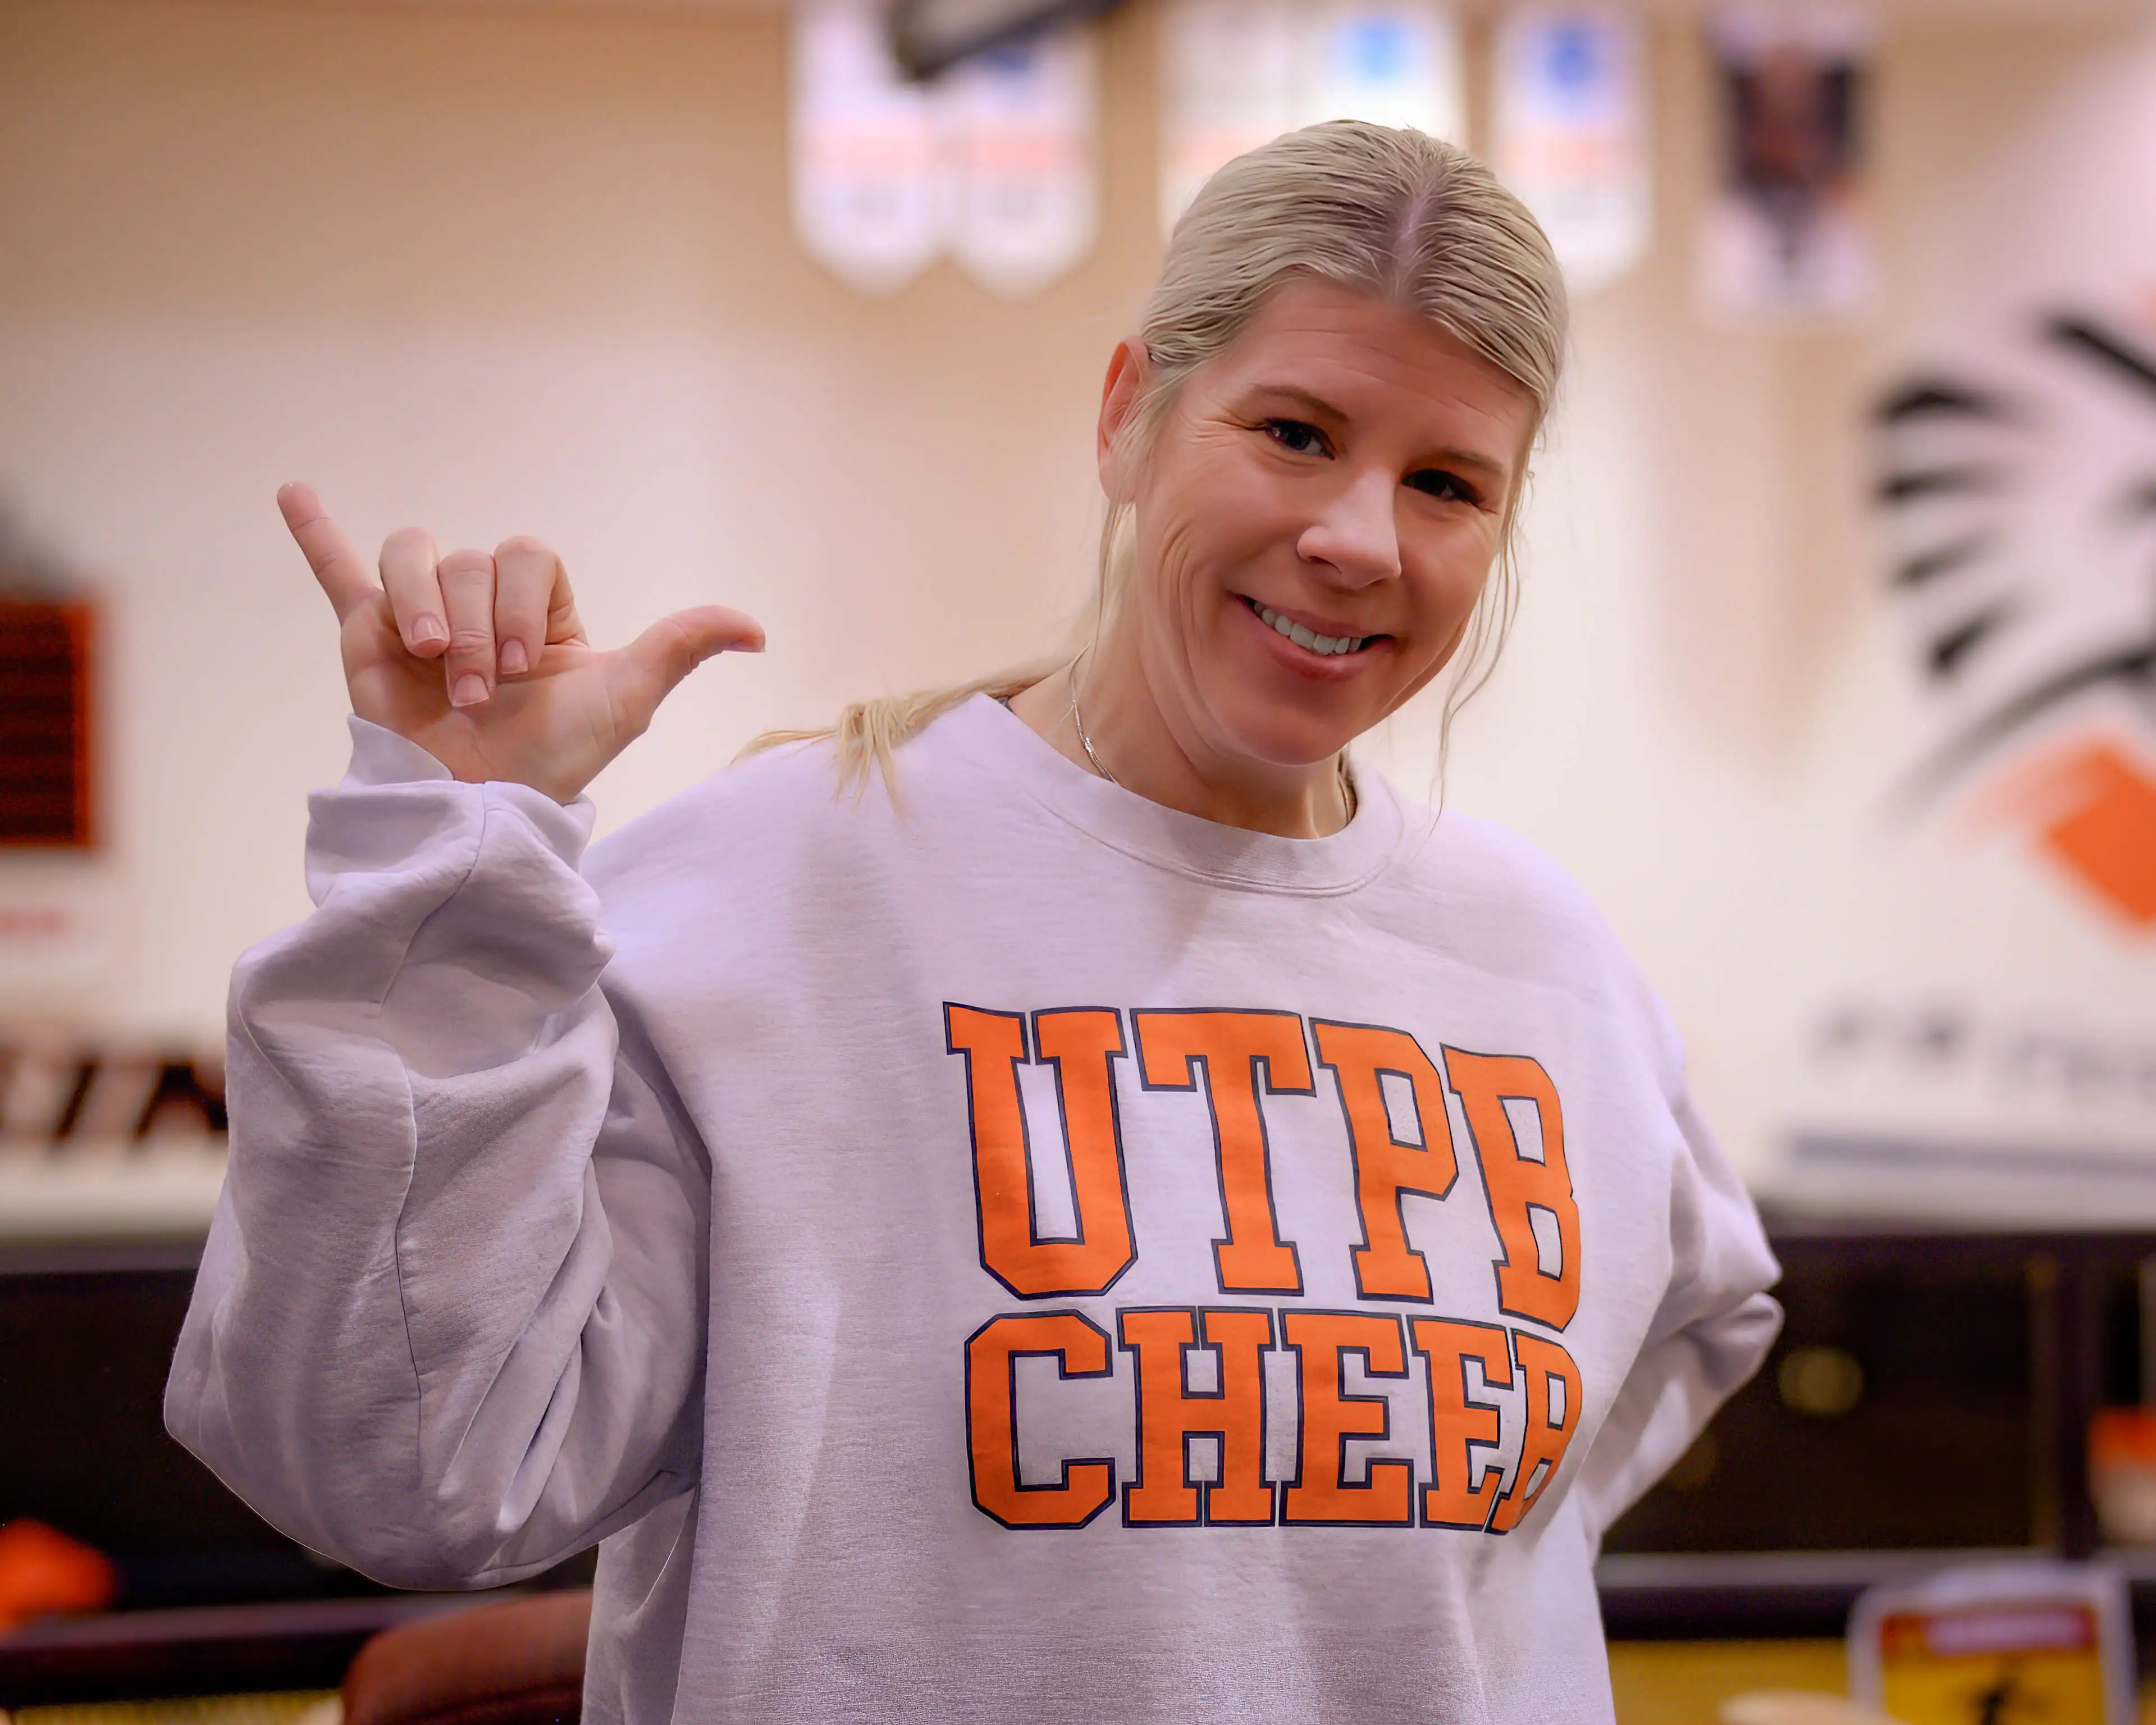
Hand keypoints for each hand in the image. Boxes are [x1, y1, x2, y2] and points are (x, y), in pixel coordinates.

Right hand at [278, 483, 763, 802]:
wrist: (481, 811)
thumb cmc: (555, 758)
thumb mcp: (626, 697)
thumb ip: (682, 646)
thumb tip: (758, 628)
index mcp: (536, 610)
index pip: (522, 555)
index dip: (521, 604)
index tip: (526, 669)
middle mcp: (477, 605)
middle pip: (464, 561)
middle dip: (476, 627)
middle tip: (480, 691)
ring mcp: (418, 617)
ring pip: (410, 559)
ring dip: (422, 608)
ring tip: (431, 662)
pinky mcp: (367, 638)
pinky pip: (340, 575)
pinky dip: (317, 534)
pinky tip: (292, 491)